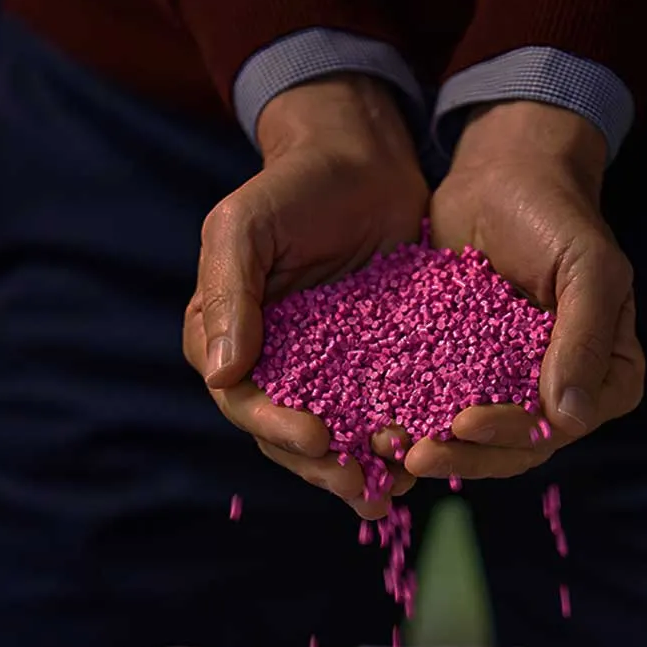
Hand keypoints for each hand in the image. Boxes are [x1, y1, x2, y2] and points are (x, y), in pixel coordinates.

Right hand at [183, 75, 424, 518]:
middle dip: (324, 467)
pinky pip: (384, 403)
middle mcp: (274, 360)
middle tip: (363, 487)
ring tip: (397, 485)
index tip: (317, 440)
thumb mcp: (244, 227)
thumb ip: (228, 295)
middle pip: (289, 432)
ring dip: (363, 463)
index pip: (244, 399)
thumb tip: (220, 375)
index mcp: (229, 336)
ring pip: (338, 430)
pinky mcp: (376, 356)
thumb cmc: (293, 185)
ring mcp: (327, 363)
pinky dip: (401, 430)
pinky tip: (426, 451)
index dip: (275, 428)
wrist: (363, 158)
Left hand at [403, 101, 644, 479]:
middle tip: (416, 454)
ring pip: (477, 436)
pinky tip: (376, 424)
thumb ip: (584, 337)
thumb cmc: (556, 212)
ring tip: (390, 447)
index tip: (468, 424)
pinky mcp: (465, 367)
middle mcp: (562, 387)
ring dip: (437, 447)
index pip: (562, 425)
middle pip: (516, 445)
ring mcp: (511, 382)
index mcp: (607, 372)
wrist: (503, 173)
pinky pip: (441, 403)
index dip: (515, 434)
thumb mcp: (587, 266)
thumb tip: (570, 417)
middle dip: (467, 455)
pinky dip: (413, 417)